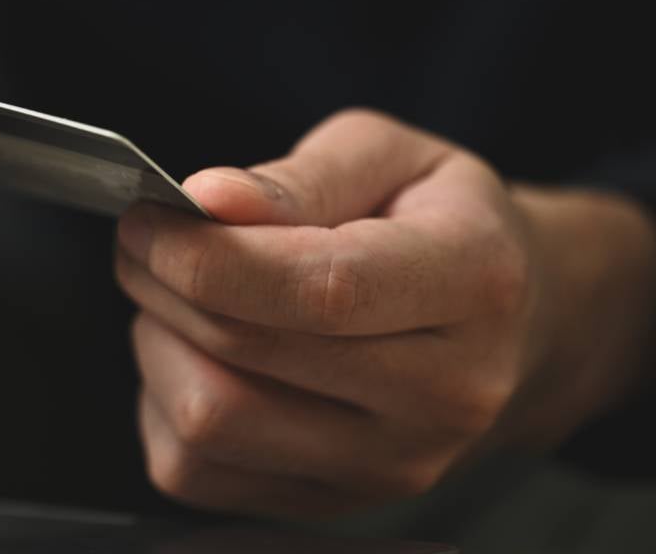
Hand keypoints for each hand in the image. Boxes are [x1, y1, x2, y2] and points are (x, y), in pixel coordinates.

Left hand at [117, 109, 655, 517]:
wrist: (513, 328)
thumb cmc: (441, 225)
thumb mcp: (392, 155)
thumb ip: (301, 176)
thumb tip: (209, 200)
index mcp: (474, 283)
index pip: (320, 288)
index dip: (208, 254)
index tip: (150, 217)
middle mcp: (445, 394)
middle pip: (247, 353)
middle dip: (164, 284)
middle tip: (145, 241)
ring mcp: (391, 466)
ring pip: (210, 420)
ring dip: (159, 343)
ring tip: (177, 297)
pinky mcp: (331, 503)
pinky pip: (195, 469)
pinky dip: (164, 405)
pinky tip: (196, 356)